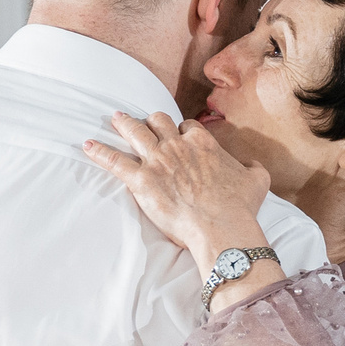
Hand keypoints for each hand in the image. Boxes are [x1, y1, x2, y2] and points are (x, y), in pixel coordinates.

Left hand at [81, 110, 271, 269]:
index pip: (186, 127)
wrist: (221, 226)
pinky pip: (114, 160)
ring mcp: (157, 161)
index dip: (181, 131)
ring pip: (135, 132)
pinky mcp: (141, 179)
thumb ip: (253, 168)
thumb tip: (252, 164)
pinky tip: (87, 146)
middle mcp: (177, 145)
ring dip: (123, 124)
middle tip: (143, 122)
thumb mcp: (257, 181)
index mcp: (203, 143)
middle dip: (151, 121)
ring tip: (115, 119)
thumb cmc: (240, 206)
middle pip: (158, 122)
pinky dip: (99, 152)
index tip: (178, 136)